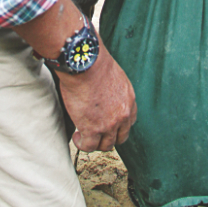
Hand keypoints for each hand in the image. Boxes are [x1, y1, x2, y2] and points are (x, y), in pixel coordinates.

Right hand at [15, 0, 135, 152]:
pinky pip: (89, 146)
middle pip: (120, 137)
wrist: (85, 61)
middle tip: (95, 132)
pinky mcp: (92, 129)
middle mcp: (123, 113)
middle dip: (108, 137)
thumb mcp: (113, 74)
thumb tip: (103, 84)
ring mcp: (109, 123)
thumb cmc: (94, 60)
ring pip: (105, 145)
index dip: (119, 125)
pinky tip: (77, 136)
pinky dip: (82, 143)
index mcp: (129, 98)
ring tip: (84, 135)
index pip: (130, 121)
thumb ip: (113, 87)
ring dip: (94, 142)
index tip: (109, 124)